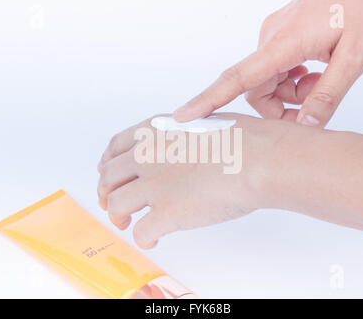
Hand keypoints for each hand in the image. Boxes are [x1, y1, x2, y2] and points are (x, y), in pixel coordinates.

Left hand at [97, 113, 296, 248]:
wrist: (256, 158)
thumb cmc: (241, 139)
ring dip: (117, 218)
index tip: (109, 175)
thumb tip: (179, 147)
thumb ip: (179, 135)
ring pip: (116, 206)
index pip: (115, 147)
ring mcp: (154, 185)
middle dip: (106, 194)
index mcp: (155, 131)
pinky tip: (153, 240)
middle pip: (108, 178)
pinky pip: (141, 233)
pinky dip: (143, 240)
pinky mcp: (167, 213)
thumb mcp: (201, 121)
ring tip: (126, 224)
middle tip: (113, 205)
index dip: (107, 164)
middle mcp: (147, 155)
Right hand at [173, 0, 362, 126]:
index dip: (208, 99)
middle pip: (256, 89)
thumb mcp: (355, 56)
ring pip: (267, 81)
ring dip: (290, 92)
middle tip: (311, 110)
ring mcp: (276, 37)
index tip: (184, 114)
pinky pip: (276, 69)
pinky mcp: (282, 37)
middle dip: (279, 107)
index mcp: (284, 43)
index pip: (238, 77)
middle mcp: (272, 39)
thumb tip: (306, 127)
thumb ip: (328, 94)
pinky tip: (314, 71)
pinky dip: (292, 80)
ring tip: (320, 81)